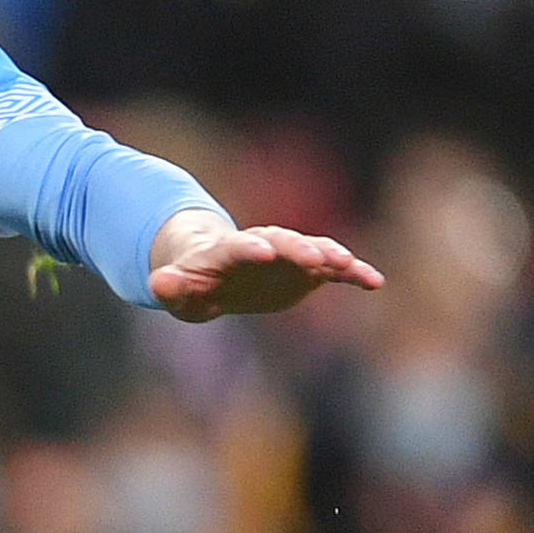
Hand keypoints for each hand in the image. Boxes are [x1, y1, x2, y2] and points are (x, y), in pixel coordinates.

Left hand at [147, 213, 382, 322]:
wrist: (215, 274)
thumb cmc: (193, 282)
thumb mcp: (177, 290)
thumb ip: (170, 286)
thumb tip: (158, 284)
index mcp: (227, 251)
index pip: (239, 246)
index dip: (250, 248)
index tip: (263, 251)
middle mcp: (263, 247)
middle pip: (282, 242)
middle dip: (298, 248)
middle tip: (319, 256)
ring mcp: (288, 257)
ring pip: (312, 250)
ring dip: (331, 256)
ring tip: (350, 265)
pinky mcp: (307, 270)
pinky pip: (334, 270)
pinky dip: (353, 273)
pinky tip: (375, 282)